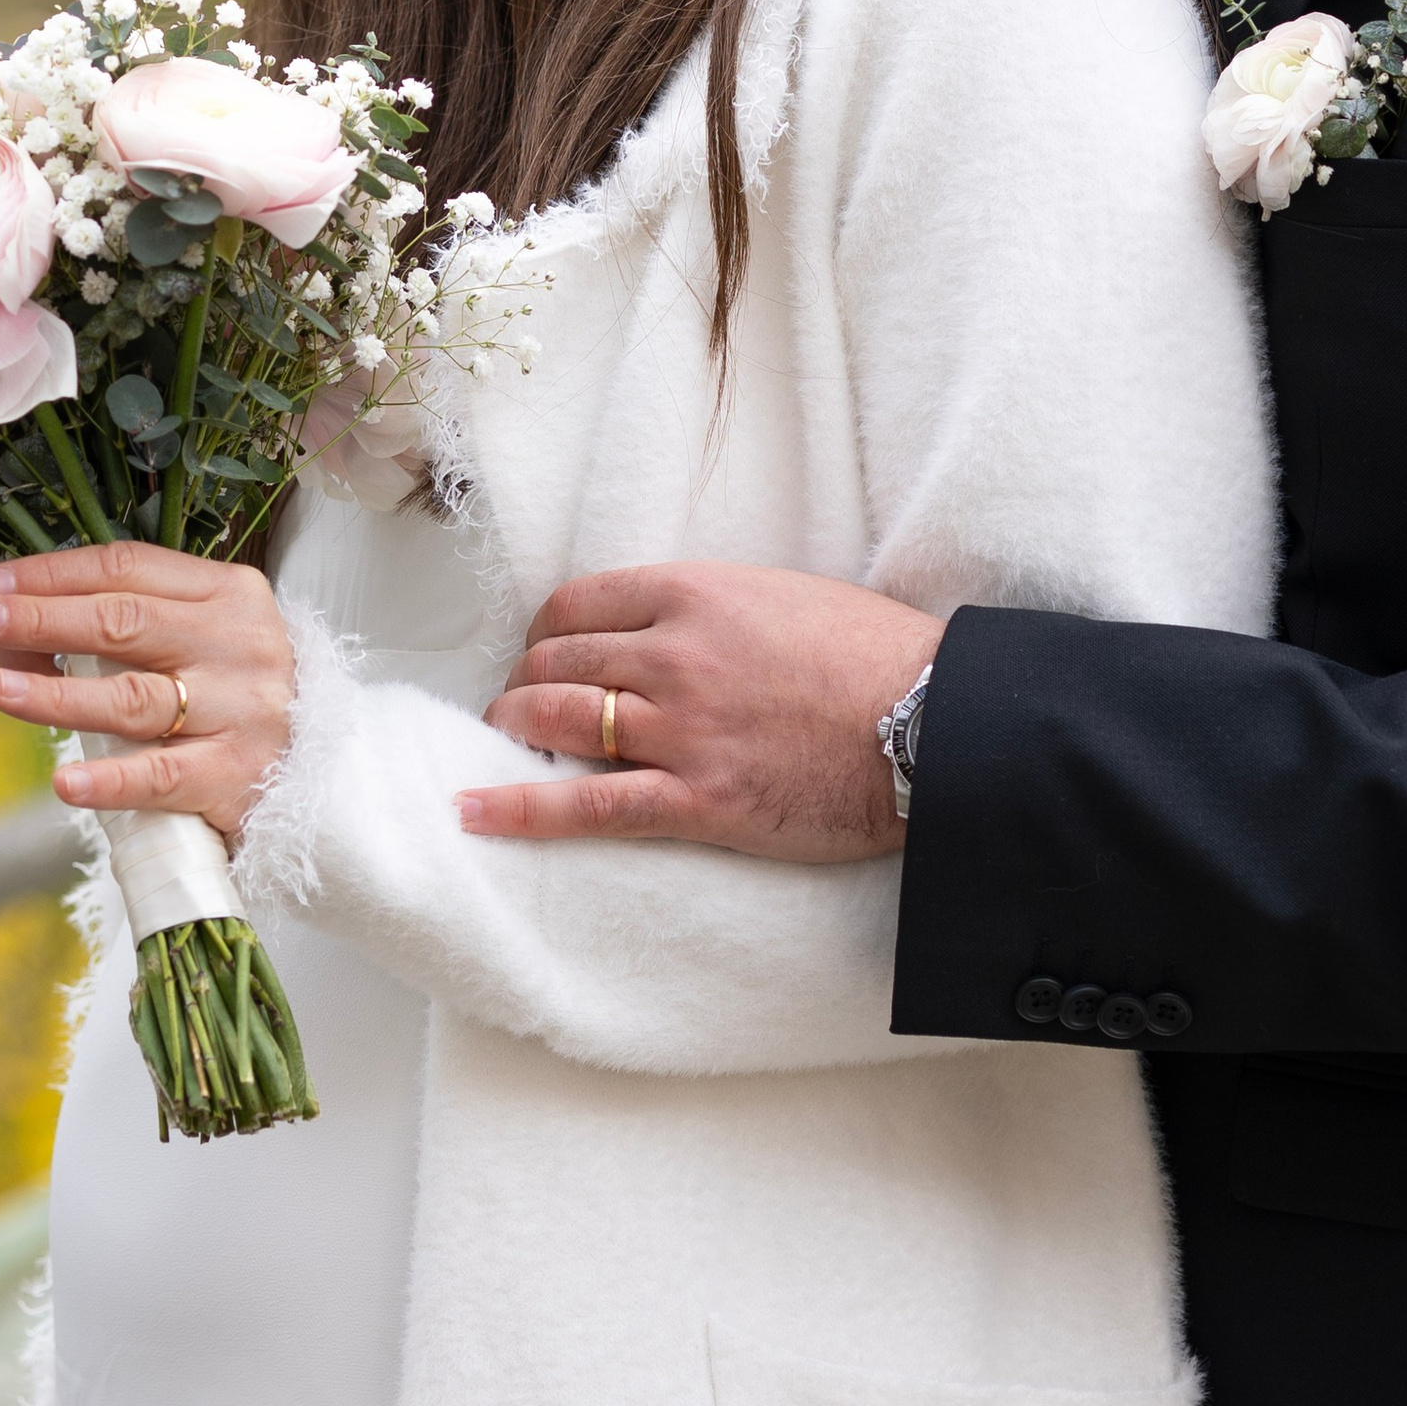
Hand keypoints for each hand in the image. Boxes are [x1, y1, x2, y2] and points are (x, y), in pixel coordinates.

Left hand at [0, 545, 296, 845]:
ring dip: (57, 694)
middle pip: (125, 623)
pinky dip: (110, 780)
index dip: (54, 573)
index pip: (128, 569)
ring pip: (134, 699)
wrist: (320, 772)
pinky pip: (162, 778)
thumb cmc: (232, 693)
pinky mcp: (236, 777)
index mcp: (228, 593)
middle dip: (42, 619)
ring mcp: (241, 712)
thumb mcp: (196, 638)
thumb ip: (120, 626)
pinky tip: (65, 781)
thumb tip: (9, 629)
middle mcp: (239, 644)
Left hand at [469, 562, 943, 860]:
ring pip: (556, 721)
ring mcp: (681, 729)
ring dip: (513, 732)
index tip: (543, 654)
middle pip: (554, 662)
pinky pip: (587, 807)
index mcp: (695, 593)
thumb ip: (711, 609)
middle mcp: (673, 654)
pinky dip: (520, 809)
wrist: (934, 724)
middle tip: (518, 708)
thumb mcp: (783, 596)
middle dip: (523, 685)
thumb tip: (663, 629)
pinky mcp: (697, 800)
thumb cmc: (876, 657)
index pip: (576, 603)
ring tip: (499, 745)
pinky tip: (473, 812)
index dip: (544, 632)